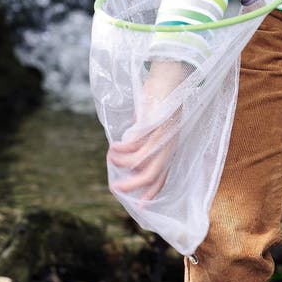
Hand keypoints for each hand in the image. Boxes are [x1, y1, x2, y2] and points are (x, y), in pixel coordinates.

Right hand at [107, 59, 188, 201]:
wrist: (171, 75)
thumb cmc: (161, 98)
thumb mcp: (154, 122)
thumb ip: (145, 137)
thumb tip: (131, 149)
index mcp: (170, 146)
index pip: (164, 175)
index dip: (152, 192)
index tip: (140, 206)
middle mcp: (169, 144)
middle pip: (152, 174)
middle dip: (132, 185)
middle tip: (115, 186)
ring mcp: (163, 135)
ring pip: (142, 162)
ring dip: (122, 163)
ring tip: (111, 156)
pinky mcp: (155, 125)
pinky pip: (136, 144)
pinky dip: (122, 148)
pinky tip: (115, 145)